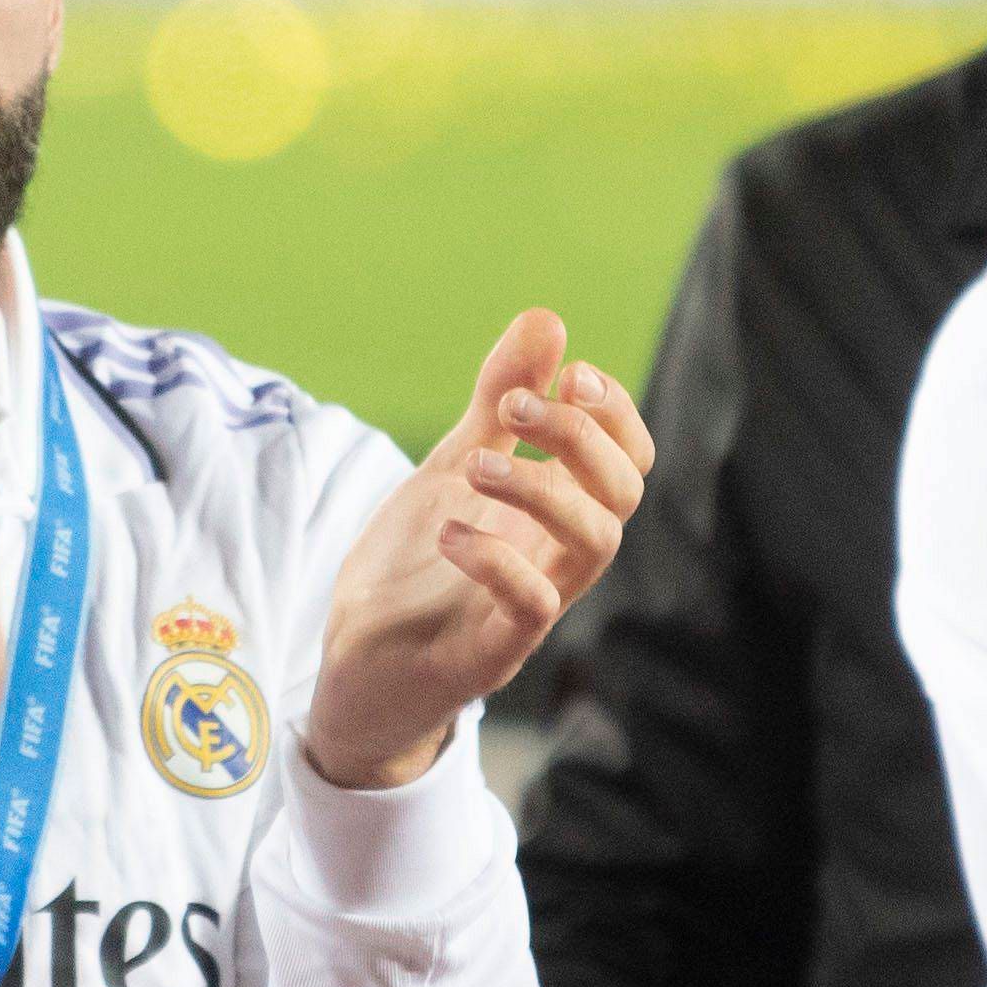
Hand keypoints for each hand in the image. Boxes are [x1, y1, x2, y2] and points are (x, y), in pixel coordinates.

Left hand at [304, 309, 651, 789]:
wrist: (356, 668)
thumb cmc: (415, 571)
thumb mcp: (451, 468)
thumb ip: (499, 403)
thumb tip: (549, 319)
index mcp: (556, 514)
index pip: (630, 459)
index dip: (614, 411)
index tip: (567, 373)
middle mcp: (557, 559)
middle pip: (625, 492)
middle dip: (581, 435)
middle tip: (516, 406)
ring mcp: (532, 609)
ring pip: (596, 545)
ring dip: (543, 488)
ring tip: (476, 463)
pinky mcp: (494, 652)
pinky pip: (531, 606)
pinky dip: (496, 558)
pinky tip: (449, 529)